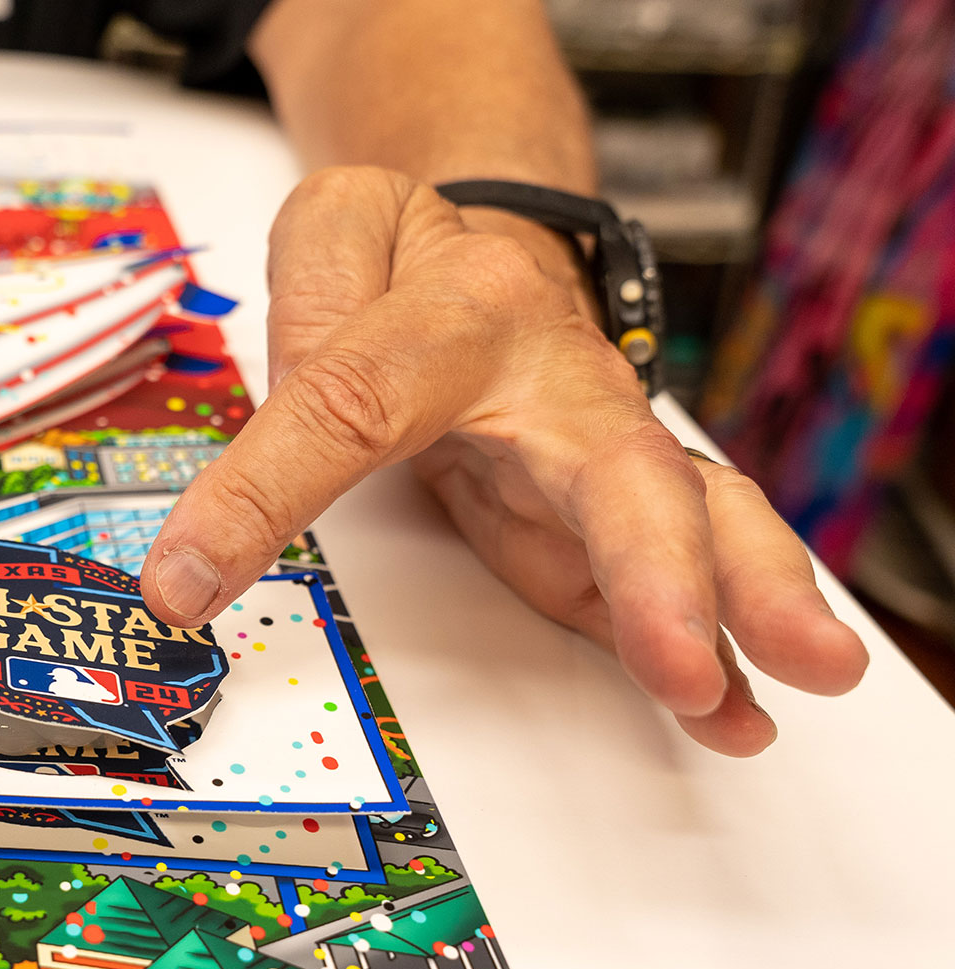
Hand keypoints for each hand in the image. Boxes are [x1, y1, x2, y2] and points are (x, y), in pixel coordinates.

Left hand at [141, 166, 867, 754]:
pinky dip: (710, 655)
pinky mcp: (601, 526)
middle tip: (685, 663)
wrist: (502, 256)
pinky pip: (663, 586)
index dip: (266, 491)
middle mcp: (558, 388)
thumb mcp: (336, 229)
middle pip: (620, 474)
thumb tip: (261, 465)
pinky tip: (739, 716)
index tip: (187, 583)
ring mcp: (596, 461)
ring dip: (743, 612)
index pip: (349, 402)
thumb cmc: (416, 261)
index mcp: (460, 312)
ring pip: (690, 526)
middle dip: (664, 573)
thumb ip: (303, 310)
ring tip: (803, 678)